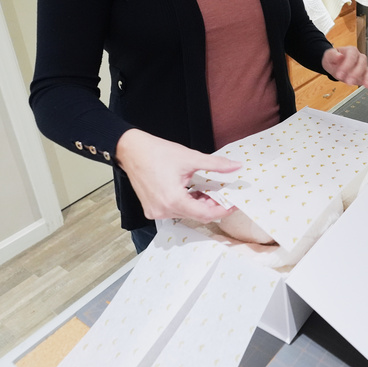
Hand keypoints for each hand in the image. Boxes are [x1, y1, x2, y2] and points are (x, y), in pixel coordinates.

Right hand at [115, 129, 241, 222]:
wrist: (131, 150)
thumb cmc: (157, 153)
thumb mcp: (191, 158)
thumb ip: (216, 164)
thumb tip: (236, 166)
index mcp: (173, 200)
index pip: (205, 214)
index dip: (223, 210)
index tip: (234, 204)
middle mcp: (163, 211)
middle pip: (196, 216)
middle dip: (212, 206)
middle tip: (223, 193)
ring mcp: (156, 212)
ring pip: (186, 214)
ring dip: (199, 204)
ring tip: (207, 189)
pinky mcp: (152, 209)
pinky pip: (175, 211)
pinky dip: (187, 203)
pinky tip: (193, 191)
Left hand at [322, 46, 367, 87]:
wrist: (334, 64)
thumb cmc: (332, 58)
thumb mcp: (329, 55)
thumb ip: (333, 55)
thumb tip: (339, 56)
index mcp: (351, 50)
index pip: (351, 56)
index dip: (347, 65)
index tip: (340, 74)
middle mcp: (359, 57)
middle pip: (361, 63)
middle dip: (356, 74)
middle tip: (348, 82)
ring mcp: (362, 65)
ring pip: (366, 70)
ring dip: (366, 78)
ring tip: (366, 85)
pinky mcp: (363, 73)